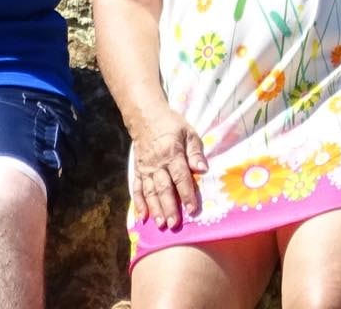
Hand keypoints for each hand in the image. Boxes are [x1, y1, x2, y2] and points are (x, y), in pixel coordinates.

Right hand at [128, 109, 207, 228]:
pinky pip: (137, 188)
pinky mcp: (138, 170)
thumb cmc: (172, 125)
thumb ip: (195, 152)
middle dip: (169, 207)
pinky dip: (139, 203)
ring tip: (160, 224)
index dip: (187, 194)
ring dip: (155, 208)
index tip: (192, 209)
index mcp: (172, 153)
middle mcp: (157, 163)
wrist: (146, 116)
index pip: (181, 177)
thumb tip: (203, 170)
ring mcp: (145, 168)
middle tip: (174, 224)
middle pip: (164, 188)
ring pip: (150, 191)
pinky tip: (142, 216)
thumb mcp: (189, 132)